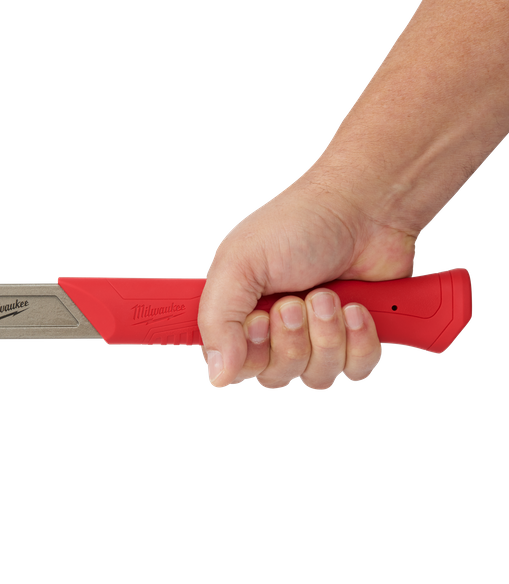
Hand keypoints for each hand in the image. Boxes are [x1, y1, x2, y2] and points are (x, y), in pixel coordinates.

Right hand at [198, 171, 416, 390]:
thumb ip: (217, 321)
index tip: (259, 321)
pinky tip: (357, 308)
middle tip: (296, 301)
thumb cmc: (298, 224)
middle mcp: (272, 330)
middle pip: (274, 375)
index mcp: (237, 312)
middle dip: (291, 339)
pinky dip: (359, 340)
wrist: (365, 208)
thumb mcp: (239, 264)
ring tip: (328, 295)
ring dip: (327, 335)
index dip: (248, 354)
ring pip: (316, 375)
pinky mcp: (353, 341)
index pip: (231, 365)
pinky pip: (355, 369)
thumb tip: (217, 374)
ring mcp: (314, 338)